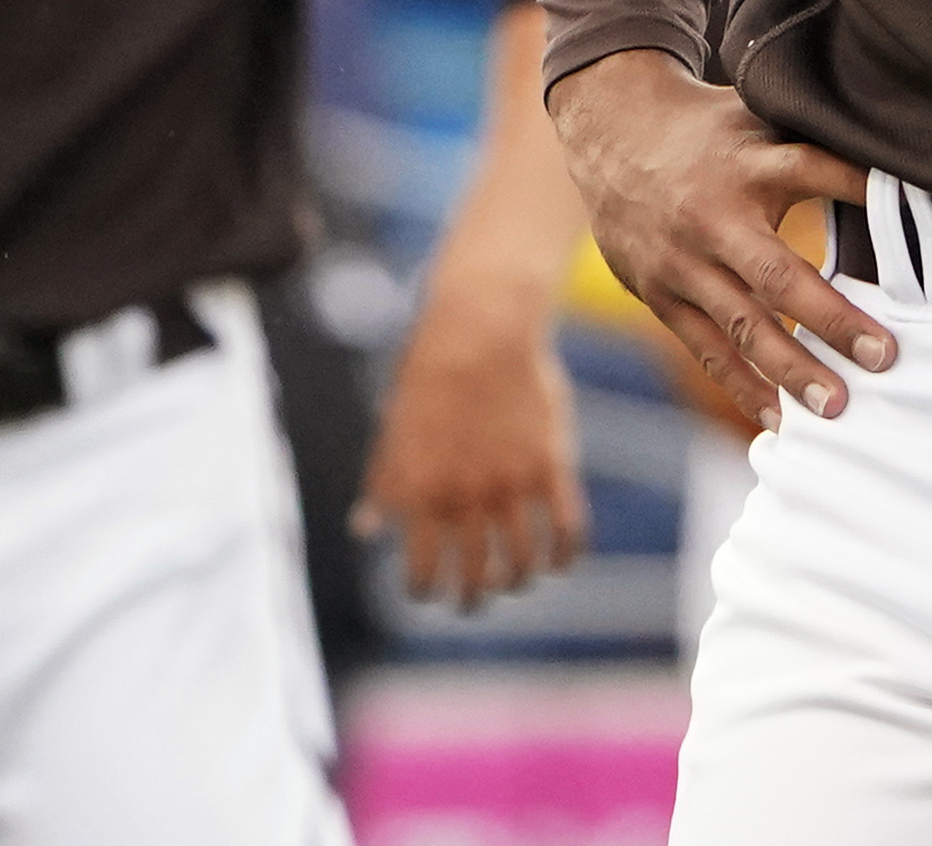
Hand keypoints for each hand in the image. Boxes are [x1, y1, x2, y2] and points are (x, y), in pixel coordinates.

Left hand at [353, 270, 593, 610]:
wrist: (480, 331)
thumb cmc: (428, 377)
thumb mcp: (393, 433)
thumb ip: (383, 486)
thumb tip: (365, 530)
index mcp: (422, 496)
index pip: (423, 574)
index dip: (424, 592)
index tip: (430, 593)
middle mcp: (468, 499)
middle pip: (476, 577)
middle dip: (472, 598)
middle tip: (473, 600)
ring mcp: (514, 485)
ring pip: (522, 562)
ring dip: (517, 581)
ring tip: (515, 581)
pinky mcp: (553, 466)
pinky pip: (567, 529)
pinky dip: (565, 556)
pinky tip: (559, 562)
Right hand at [548, 49, 880, 426]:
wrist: (609, 133)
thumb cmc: (708, 131)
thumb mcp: (758, 114)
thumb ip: (814, 137)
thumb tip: (899, 158)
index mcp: (749, 163)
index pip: (814, 172)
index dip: (861, 189)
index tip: (911, 217)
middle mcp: (715, 217)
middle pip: (778, 274)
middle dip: (831, 319)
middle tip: (882, 356)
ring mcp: (683, 262)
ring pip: (741, 325)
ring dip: (790, 370)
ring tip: (835, 407)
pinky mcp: (661, 294)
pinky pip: (706, 349)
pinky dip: (742, 386)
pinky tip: (779, 420)